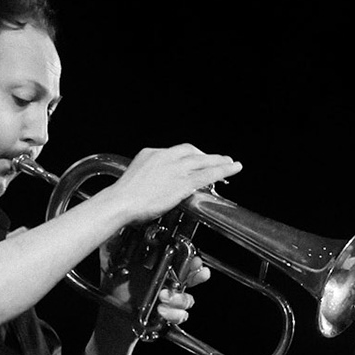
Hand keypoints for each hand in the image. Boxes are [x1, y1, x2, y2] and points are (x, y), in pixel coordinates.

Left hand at [99, 249, 205, 334]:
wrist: (110, 311)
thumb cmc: (112, 283)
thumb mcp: (111, 259)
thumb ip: (115, 244)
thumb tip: (119, 229)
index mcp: (159, 264)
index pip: (182, 259)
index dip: (192, 259)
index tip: (195, 260)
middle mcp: (167, 280)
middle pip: (192, 277)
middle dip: (198, 276)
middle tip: (197, 274)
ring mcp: (169, 298)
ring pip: (188, 298)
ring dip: (180, 299)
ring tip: (163, 297)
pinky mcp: (167, 315)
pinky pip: (180, 315)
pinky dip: (174, 314)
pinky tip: (162, 310)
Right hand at [103, 144, 241, 226]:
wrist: (121, 202)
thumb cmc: (124, 198)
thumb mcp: (135, 179)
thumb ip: (149, 178)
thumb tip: (155, 187)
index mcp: (151, 154)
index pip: (176, 151)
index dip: (190, 156)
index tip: (197, 160)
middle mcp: (165, 157)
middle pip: (192, 152)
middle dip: (207, 156)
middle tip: (220, 159)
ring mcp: (175, 168)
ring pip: (203, 161)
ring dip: (220, 161)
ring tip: (232, 163)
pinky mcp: (183, 182)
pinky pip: (208, 174)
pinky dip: (223, 170)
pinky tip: (233, 170)